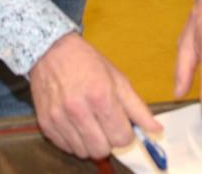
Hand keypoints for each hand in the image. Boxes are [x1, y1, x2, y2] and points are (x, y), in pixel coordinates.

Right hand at [29, 32, 160, 158]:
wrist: (50, 50)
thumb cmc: (87, 62)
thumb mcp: (117, 79)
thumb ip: (137, 107)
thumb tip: (156, 128)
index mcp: (101, 96)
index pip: (121, 138)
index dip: (126, 135)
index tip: (123, 126)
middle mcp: (78, 110)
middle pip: (102, 150)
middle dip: (109, 141)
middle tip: (106, 126)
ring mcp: (59, 118)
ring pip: (83, 152)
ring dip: (91, 143)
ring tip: (91, 124)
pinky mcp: (45, 123)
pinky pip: (65, 147)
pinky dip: (74, 141)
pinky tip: (76, 125)